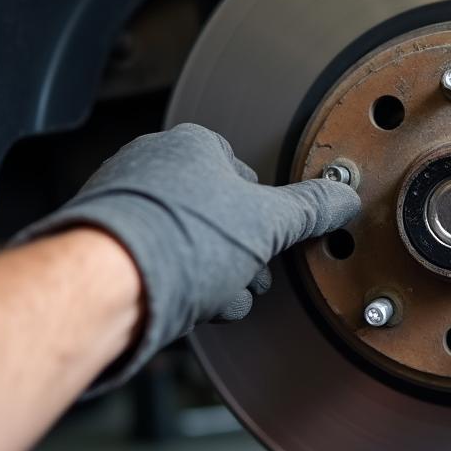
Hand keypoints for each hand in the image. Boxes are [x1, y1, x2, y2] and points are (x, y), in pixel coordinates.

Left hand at [18, 123, 359, 382]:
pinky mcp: (109, 245)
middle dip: (243, 254)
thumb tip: (344, 197)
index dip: (266, 214)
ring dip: (218, 276)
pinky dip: (183, 286)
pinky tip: (193, 305)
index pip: (249, 175)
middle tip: (248, 274)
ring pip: (194, 244)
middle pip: (223, 215)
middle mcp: (154, 165)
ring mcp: (127, 204)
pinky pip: (163, 263)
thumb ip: (312, 208)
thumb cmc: (178, 241)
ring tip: (220, 295)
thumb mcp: (269, 223)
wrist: (106, 287)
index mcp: (193, 144)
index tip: (271, 236)